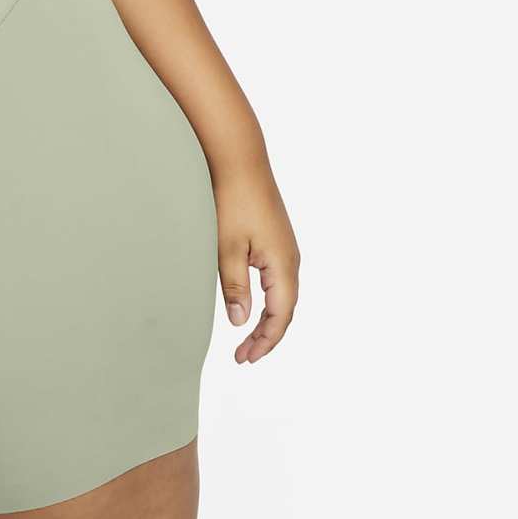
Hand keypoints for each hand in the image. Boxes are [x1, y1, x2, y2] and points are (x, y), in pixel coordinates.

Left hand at [212, 160, 299, 363]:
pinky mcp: (275, 238)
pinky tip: (251, 302)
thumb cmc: (232, 200)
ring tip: (245, 338)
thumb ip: (234, 286)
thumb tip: (239, 321)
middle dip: (266, 335)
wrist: (240, 160)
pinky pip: (277, 279)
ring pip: (282, 294)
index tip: (245, 358)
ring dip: (266, 318)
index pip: (280, 315)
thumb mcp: (227, 248)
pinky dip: (267, 299)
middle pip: (284, 308)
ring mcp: (285, 247)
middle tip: (243, 356)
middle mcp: (291, 259)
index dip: (265, 340)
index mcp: (283, 265)